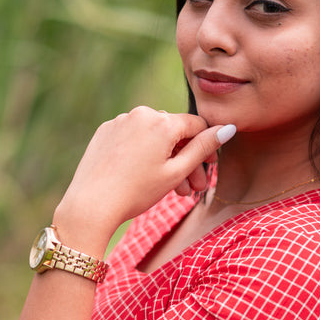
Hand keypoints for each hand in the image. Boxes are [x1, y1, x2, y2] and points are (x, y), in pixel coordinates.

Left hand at [53, 108, 234, 243]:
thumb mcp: (176, 172)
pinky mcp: (105, 131)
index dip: (207, 146)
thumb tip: (228, 128)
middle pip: (174, 132)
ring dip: (166, 159)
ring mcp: (120, 121)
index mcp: (162, 121)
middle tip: (194, 189)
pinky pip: (133, 138)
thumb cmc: (136, 192)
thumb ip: (203, 148)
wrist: (91, 205)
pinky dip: (143, 154)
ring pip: (153, 136)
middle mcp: (141, 114)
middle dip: (186, 159)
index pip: (196, 125)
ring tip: (173, 190)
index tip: (209, 167)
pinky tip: (144, 177)